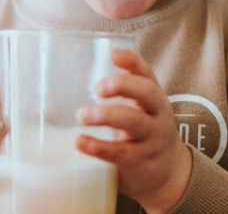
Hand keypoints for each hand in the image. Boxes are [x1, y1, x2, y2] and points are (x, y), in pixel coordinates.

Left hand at [75, 49, 191, 213]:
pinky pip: (121, 153)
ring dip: (107, 116)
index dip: (132, 62)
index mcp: (152, 96)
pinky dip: (99, 147)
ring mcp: (151, 138)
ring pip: (135, 122)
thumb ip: (106, 98)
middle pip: (147, 93)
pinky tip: (81, 142)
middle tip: (97, 88)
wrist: (168, 174)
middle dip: (122, 86)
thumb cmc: (140, 133)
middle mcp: (157, 114)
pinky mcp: (140, 162)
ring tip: (81, 116)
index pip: (146, 73)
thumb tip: (59, 92)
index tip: (114, 54)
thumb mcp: (133, 110)